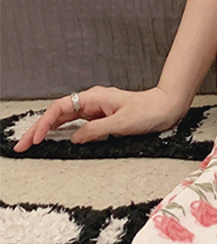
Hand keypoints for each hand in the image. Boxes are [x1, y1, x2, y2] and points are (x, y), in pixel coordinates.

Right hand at [12, 84, 191, 151]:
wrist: (167, 107)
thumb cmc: (149, 112)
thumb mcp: (122, 124)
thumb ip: (96, 130)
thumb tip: (74, 138)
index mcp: (95, 98)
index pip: (61, 108)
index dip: (45, 123)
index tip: (35, 138)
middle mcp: (93, 101)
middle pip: (58, 113)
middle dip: (38, 128)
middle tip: (22, 145)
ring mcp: (96, 108)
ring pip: (65, 117)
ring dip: (47, 130)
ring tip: (31, 143)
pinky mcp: (102, 116)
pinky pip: (76, 122)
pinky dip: (62, 129)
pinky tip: (54, 137)